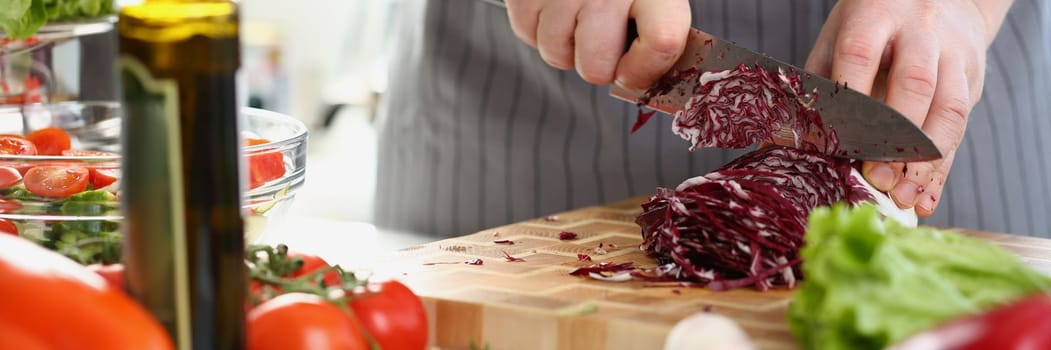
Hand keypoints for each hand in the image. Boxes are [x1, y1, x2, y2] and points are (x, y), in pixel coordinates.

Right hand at [505, 0, 691, 89]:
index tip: (635, 73)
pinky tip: (555, 6)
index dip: (646, 70)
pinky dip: (539, 29)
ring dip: (566, 47)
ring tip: (577, 17)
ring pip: (557, 56)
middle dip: (599, 66)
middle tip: (603, 43)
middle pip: (596, 67)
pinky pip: (528, 35)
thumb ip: (660, 28)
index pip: (661, 41)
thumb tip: (648, 77)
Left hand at [805, 0, 990, 216]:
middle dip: (896, 138)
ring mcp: (954, 53)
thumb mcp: (837, 40)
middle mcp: (921, 31)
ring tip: (904, 197)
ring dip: (927, 161)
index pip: (862, 55)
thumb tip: (785, 143)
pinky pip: (963, 126)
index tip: (840, 143)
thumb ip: (817, 86)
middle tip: (877, 178)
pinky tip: (925, 197)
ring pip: (950, 108)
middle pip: (915, 83)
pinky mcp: (974, 77)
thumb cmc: (872, 26)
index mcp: (876, 15)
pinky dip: (943, 168)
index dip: (852, 101)